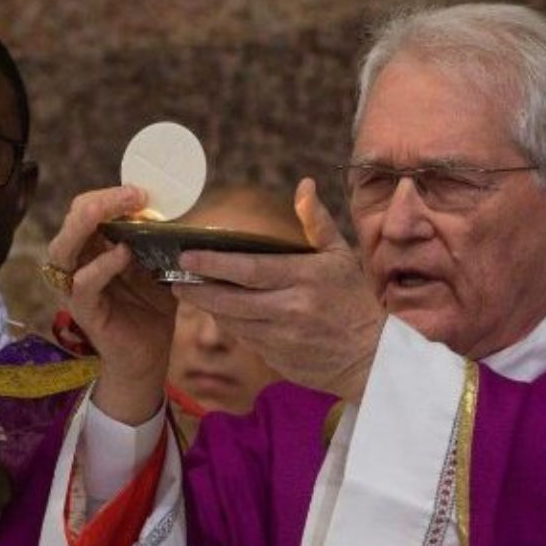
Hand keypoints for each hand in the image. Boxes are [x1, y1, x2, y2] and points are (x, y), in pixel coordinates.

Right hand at [46, 186, 176, 422]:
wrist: (150, 354)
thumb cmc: (150, 307)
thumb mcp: (156, 265)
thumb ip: (156, 239)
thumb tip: (166, 208)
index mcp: (92, 247)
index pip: (86, 209)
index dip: (109, 195)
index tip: (141, 192)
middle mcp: (77, 263)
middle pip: (72, 220)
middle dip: (100, 201)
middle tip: (133, 195)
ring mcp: (75, 287)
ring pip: (63, 248)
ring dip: (88, 224)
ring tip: (115, 213)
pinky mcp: (83, 311)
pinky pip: (82, 283)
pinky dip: (101, 266)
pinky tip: (123, 254)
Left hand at [174, 178, 385, 401]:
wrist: (370, 357)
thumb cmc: (354, 300)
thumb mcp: (340, 256)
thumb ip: (316, 222)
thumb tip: (304, 185)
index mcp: (306, 278)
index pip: (250, 270)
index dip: (214, 264)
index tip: (187, 257)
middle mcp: (292, 309)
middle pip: (231, 300)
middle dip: (198, 290)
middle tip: (174, 279)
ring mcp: (283, 338)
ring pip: (232, 322)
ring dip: (209, 308)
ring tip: (189, 292)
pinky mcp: (278, 360)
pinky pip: (244, 340)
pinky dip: (229, 325)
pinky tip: (220, 312)